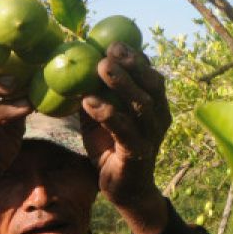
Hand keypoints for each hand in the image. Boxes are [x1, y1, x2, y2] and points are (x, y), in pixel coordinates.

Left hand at [80, 43, 171, 212]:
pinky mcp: (138, 153)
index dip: (136, 57)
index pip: (150, 75)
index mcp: (155, 105)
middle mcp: (159, 117)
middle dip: (132, 65)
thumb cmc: (112, 148)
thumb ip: (95, 94)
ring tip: (101, 67)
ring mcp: (151, 136)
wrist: (126, 190)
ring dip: (122, 83)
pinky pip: (125, 131)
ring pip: (142, 105)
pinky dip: (108, 114)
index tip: (114, 43)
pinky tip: (89, 102)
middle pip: (152, 85)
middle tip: (109, 51)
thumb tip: (73, 67)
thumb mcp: (103, 117)